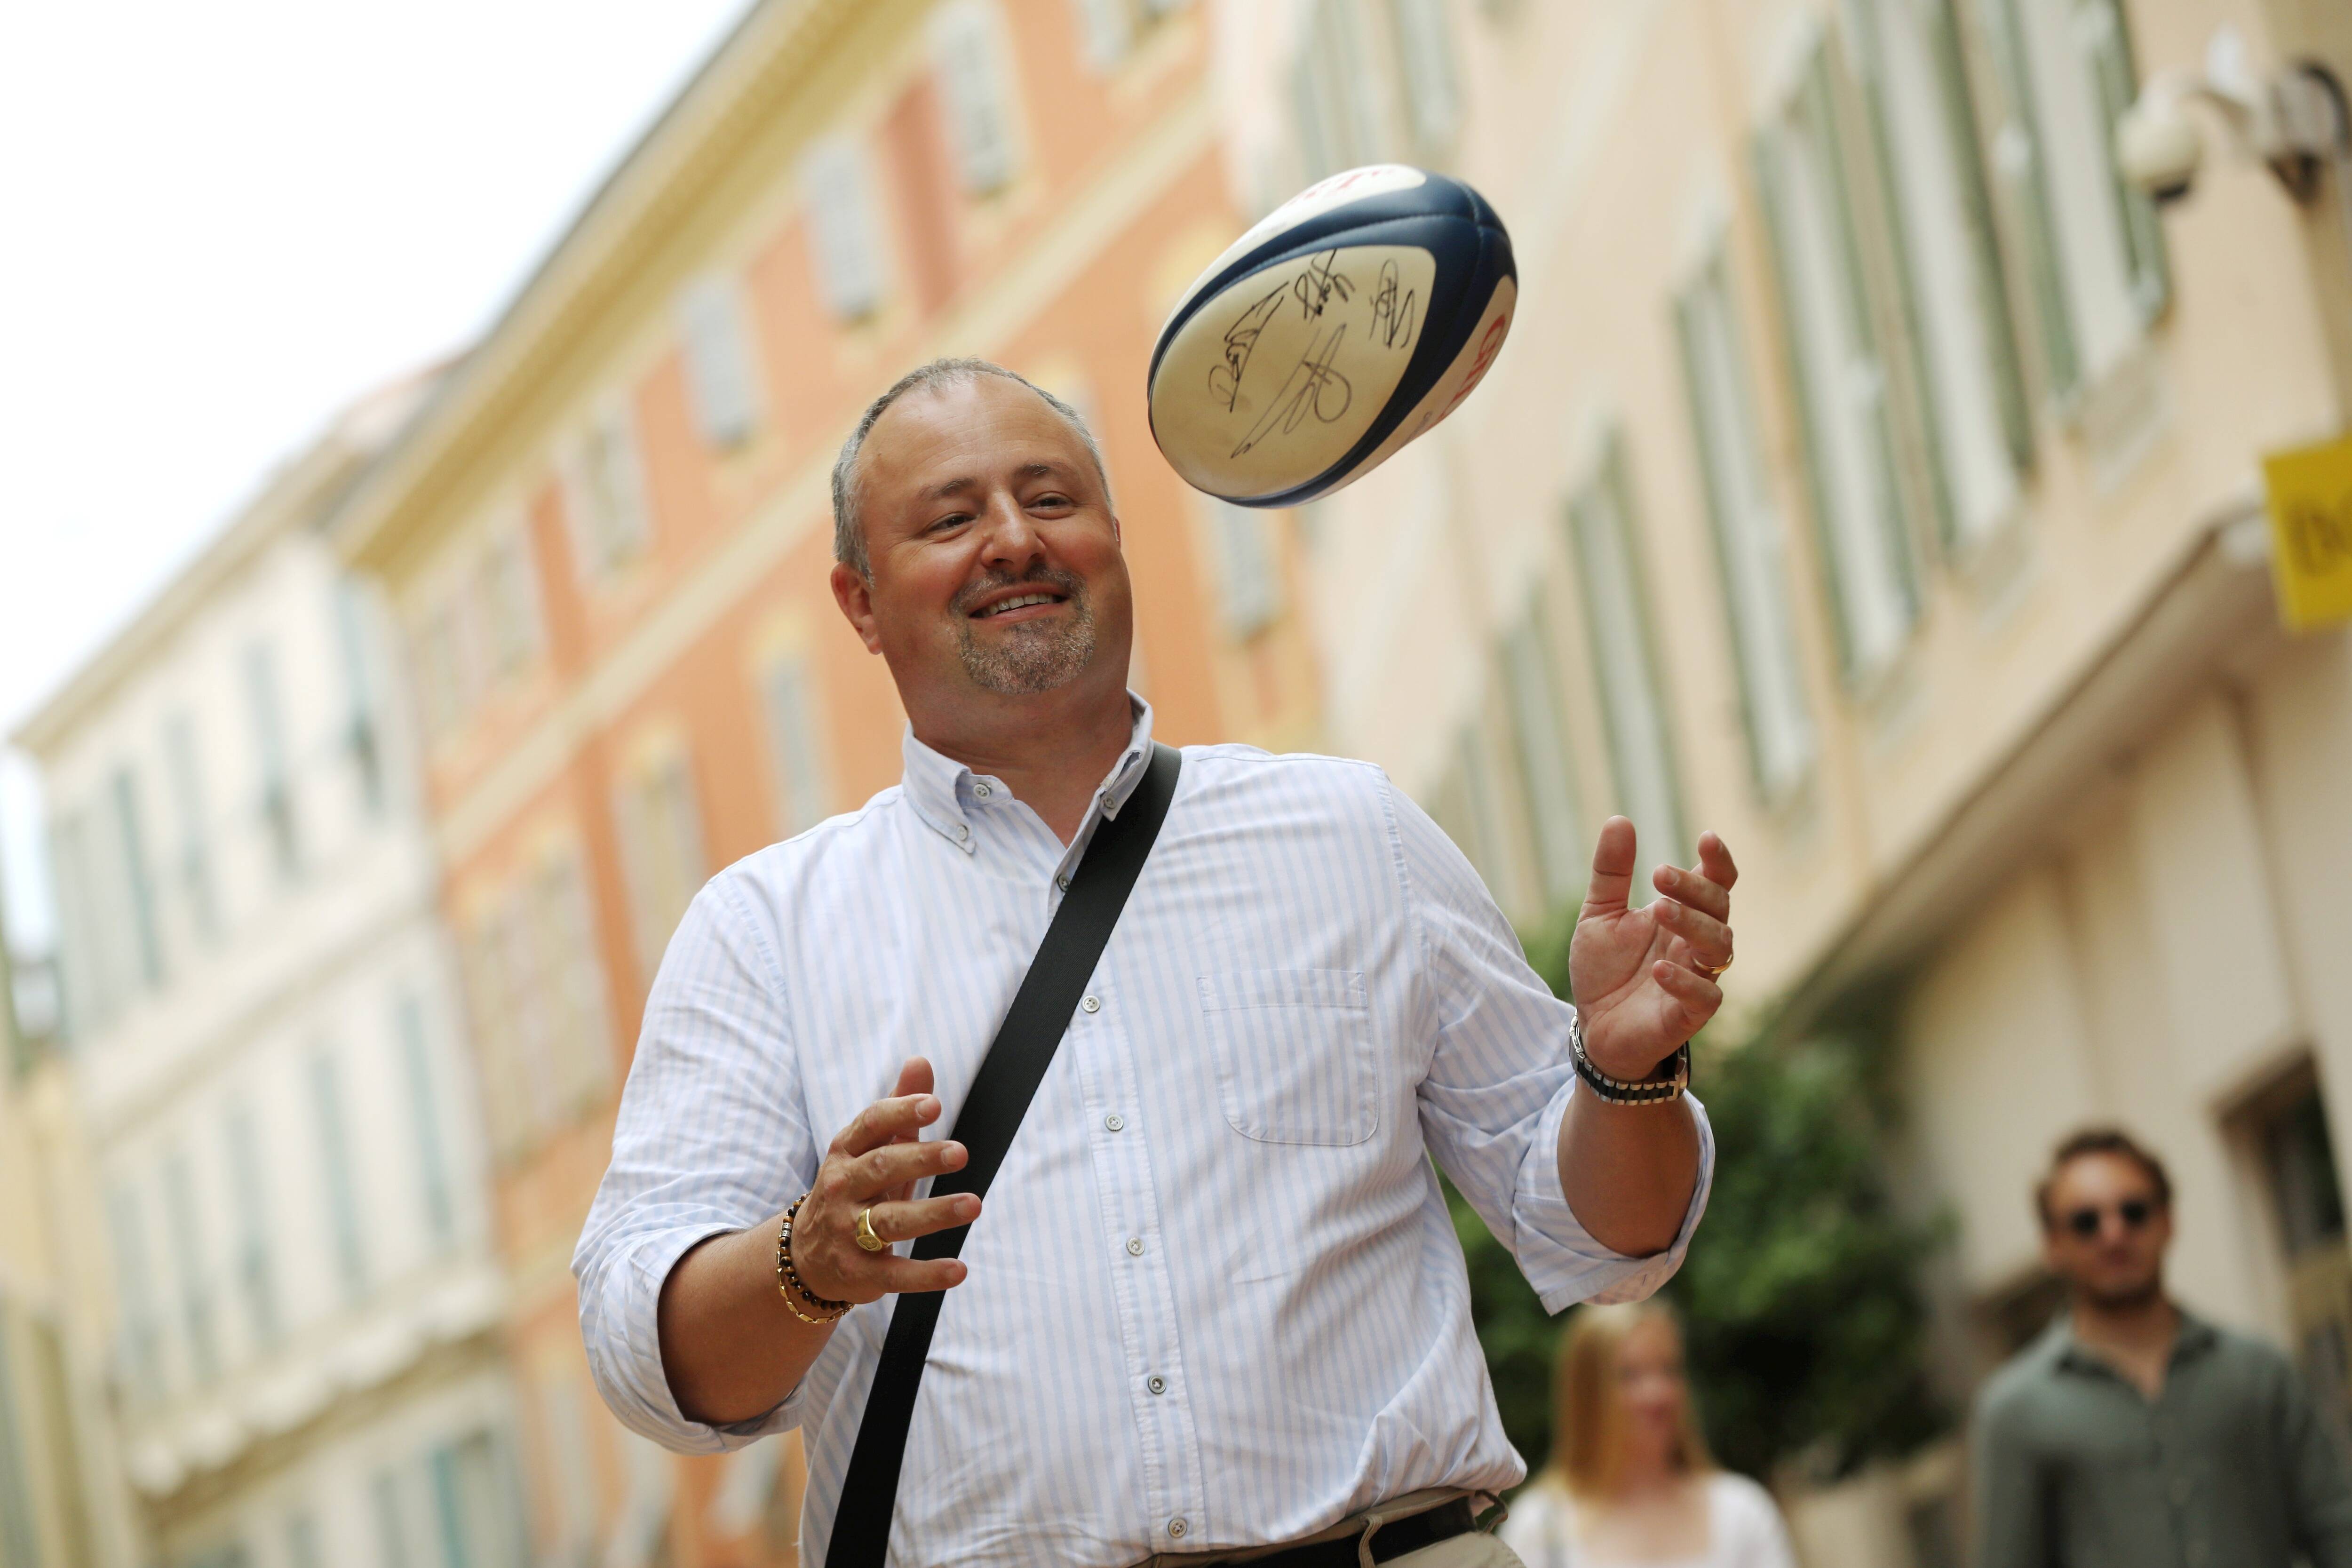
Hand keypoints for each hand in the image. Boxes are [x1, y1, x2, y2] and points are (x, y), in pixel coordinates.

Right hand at [790, 1058, 979, 1304]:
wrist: (807, 1255)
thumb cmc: (855, 1189)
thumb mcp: (871, 1149)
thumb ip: (899, 1108)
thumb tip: (921, 1061)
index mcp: (846, 1152)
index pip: (870, 1125)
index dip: (900, 1112)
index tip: (934, 1104)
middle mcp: (842, 1189)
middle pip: (882, 1169)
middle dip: (921, 1159)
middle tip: (961, 1152)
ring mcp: (848, 1232)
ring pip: (890, 1221)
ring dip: (934, 1213)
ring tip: (974, 1204)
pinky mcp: (860, 1272)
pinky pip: (895, 1273)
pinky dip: (926, 1275)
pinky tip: (959, 1270)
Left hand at [1568, 818, 1737, 1081]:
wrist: (1594, 1027)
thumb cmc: (1604, 970)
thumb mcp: (1599, 915)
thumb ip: (1611, 872)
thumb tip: (1619, 819)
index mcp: (1682, 914)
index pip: (1716, 882)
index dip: (1719, 861)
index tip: (1706, 838)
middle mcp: (1696, 943)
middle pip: (1720, 907)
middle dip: (1695, 888)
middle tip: (1658, 874)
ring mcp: (1698, 978)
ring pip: (1719, 947)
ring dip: (1693, 924)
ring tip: (1659, 910)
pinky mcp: (1690, 1015)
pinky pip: (1705, 996)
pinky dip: (1685, 981)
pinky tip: (1659, 970)